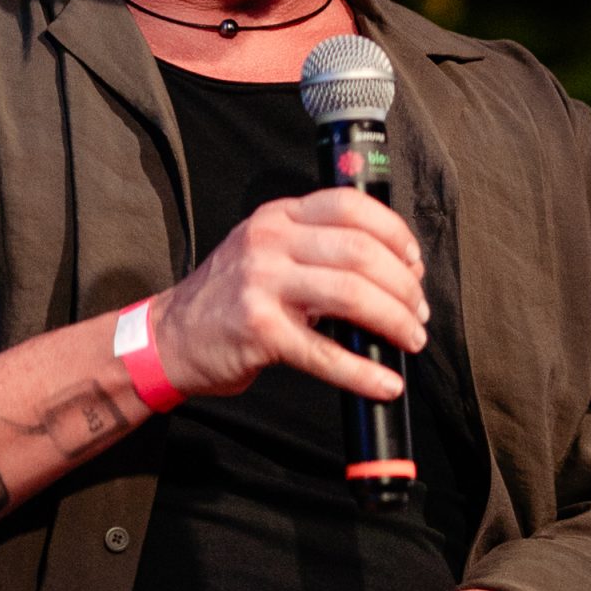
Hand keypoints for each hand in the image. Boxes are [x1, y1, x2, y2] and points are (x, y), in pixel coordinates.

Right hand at [151, 191, 428, 404]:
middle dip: (403, 286)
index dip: (395, 233)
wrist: (171, 338)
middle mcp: (269, 242)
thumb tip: (393, 270)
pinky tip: (385, 383)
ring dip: (394, 322)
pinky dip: (363, 372)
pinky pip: (325, 354)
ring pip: (351, 296)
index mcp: (279, 217)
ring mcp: (262, 285)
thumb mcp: (266, 251)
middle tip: (419, 313)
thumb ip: (317, 247)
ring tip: (411, 340)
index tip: (415, 263)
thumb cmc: (229, 297)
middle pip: (360, 252)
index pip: (350, 207)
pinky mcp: (259, 332)